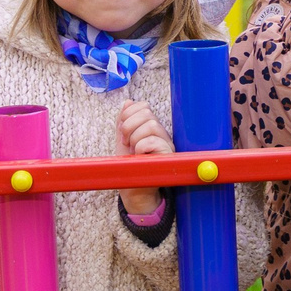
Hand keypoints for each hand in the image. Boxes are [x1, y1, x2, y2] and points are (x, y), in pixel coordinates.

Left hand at [118, 100, 170, 218]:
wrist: (134, 189)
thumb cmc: (130, 166)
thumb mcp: (123, 140)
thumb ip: (124, 121)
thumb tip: (127, 102)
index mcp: (151, 127)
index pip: (142, 106)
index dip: (127, 114)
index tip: (121, 132)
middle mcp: (161, 133)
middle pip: (147, 113)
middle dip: (129, 126)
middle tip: (125, 142)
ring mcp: (167, 143)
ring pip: (150, 125)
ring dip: (135, 138)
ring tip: (133, 151)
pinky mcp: (168, 155)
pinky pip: (152, 141)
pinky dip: (140, 148)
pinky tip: (139, 156)